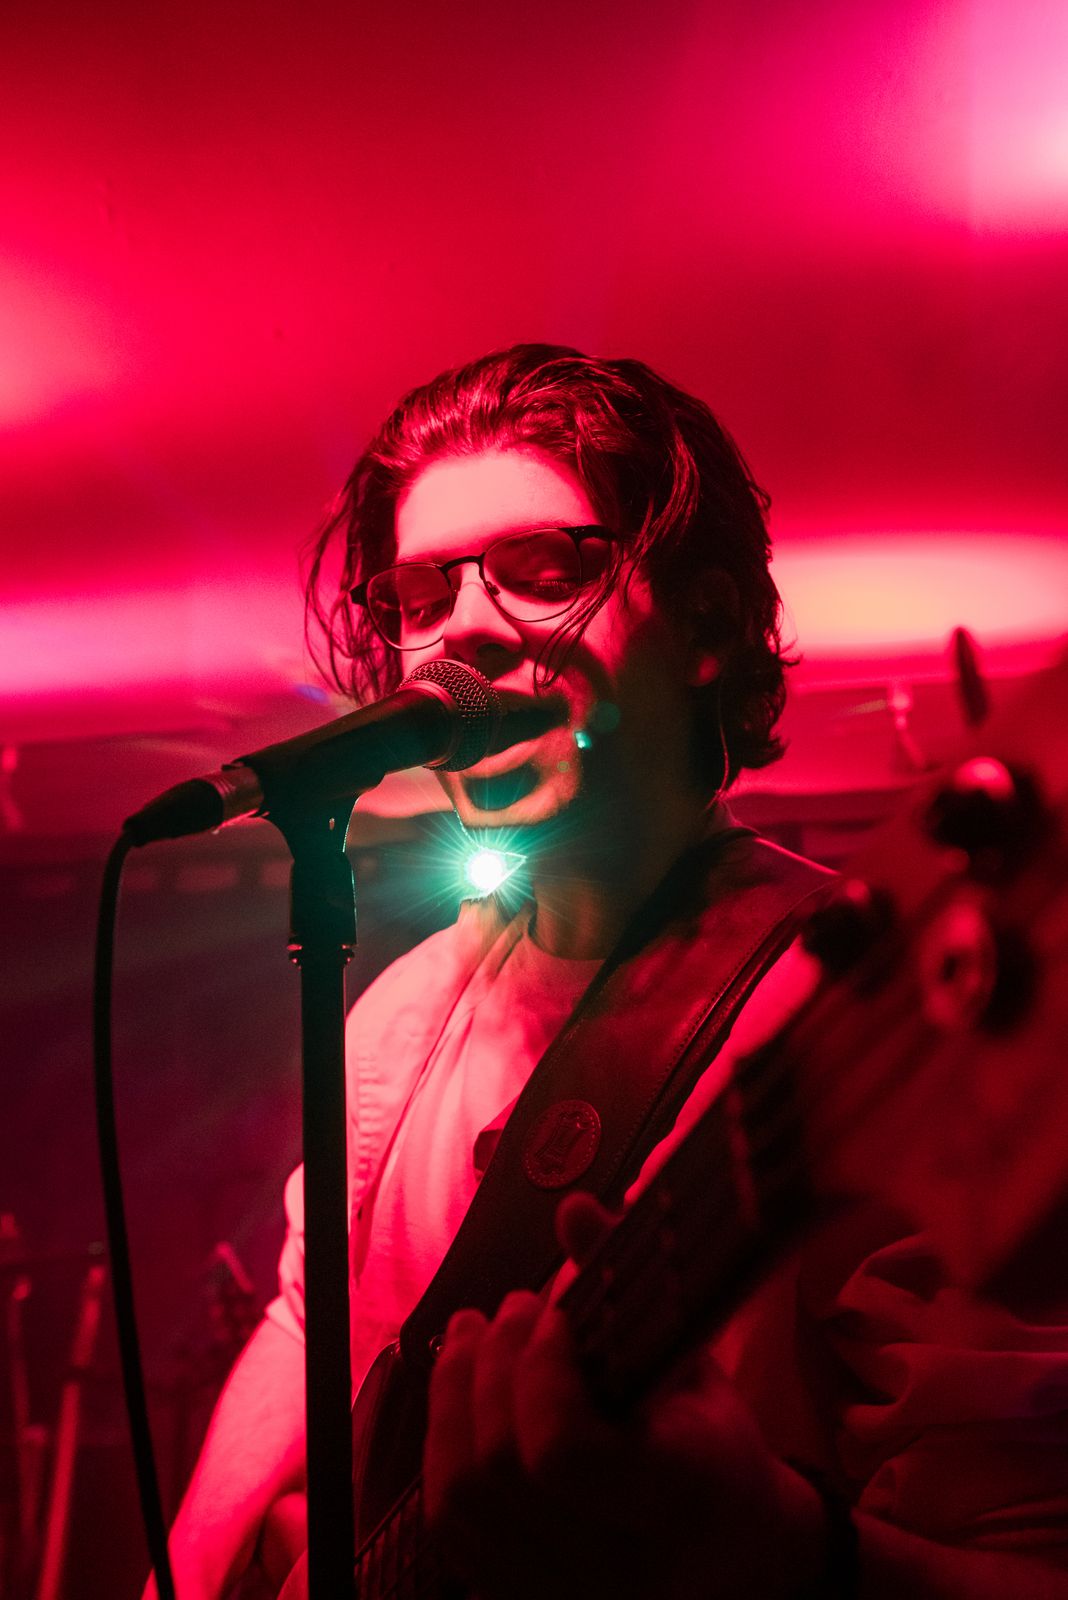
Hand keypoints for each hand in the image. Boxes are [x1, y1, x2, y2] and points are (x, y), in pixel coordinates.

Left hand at [423, 1194, 824, 1599]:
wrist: (740, 1558)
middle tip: (510, 1310)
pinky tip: (459, 1395)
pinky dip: (444, 1448)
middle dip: (491, 1369)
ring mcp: (564, 1594)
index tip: (556, 1317)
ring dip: (452, 1399)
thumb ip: (632, 1286)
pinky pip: (454, 1530)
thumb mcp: (696, 1366)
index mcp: (680, 1497)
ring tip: (471, 1338)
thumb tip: (574, 1209)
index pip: (567, 1453)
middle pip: (502, 1469)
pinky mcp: (523, 1598)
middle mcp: (618, 1566)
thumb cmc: (718, 1451)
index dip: (541, 1375)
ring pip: (462, 1500)